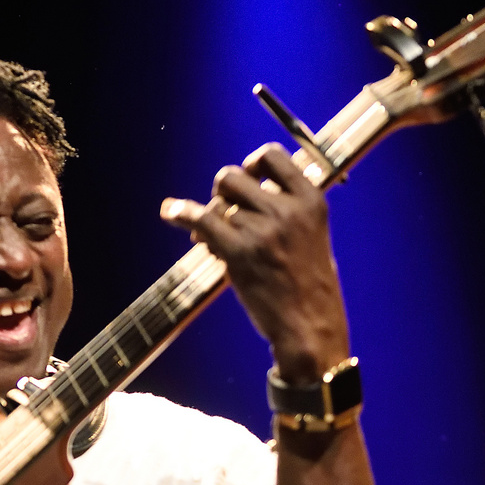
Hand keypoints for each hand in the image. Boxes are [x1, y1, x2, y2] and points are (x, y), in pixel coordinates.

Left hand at [160, 144, 348, 384]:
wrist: (310, 328)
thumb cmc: (310, 288)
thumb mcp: (313, 236)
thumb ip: (287, 211)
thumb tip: (240, 197)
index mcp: (312, 200)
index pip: (272, 156)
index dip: (252, 162)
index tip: (247, 176)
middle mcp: (287, 210)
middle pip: (235, 176)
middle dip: (223, 191)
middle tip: (223, 210)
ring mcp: (263, 230)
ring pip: (218, 205)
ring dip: (210, 218)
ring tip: (211, 239)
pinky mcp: (239, 252)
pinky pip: (201, 219)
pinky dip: (180, 213)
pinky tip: (170, 213)